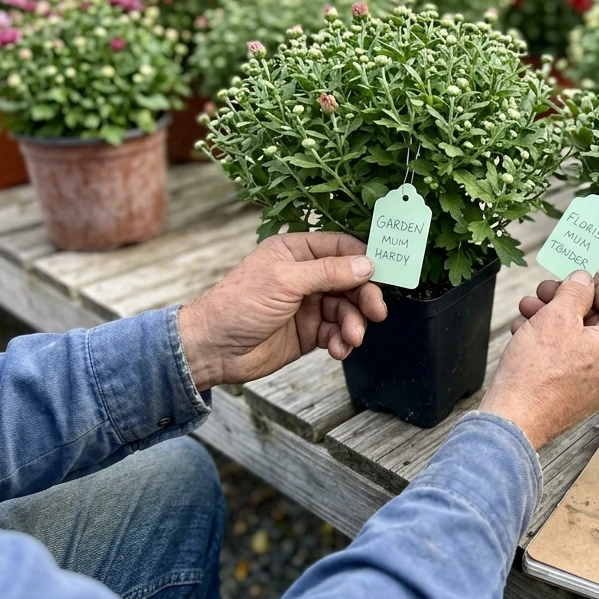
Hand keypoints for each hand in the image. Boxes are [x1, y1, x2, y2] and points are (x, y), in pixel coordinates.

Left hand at [178, 232, 386, 389]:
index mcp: (296, 251)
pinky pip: (337, 331)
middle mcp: (305, 275)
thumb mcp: (285, 281)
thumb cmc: (239, 305)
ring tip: (350, 340)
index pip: (341, 247)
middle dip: (365, 297)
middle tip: (376, 313)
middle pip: (351, 280)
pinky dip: (343, 341)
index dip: (364, 259)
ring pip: (347, 309)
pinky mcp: (309, 331)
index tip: (385, 274)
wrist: (213, 349)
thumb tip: (366, 264)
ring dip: (353, 324)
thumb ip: (328, 272)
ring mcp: (309, 304)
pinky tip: (339, 350)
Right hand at [480, 271, 598, 450]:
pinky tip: (525, 333)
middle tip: (544, 292)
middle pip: (595, 321)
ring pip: (578, 339)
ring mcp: (597, 385)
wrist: (514, 420)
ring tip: (527, 311)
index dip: (596, 284)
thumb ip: (575, 291)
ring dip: (552, 319)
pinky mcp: (577, 395)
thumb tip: (583, 280)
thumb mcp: (556, 316)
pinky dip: (550, 342)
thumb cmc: (536, 375)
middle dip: (565, 301)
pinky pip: (569, 359)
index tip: (579, 274)